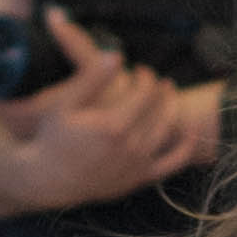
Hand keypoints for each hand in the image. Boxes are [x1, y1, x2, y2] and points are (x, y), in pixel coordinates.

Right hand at [0, 11, 213, 205]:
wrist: (48, 181)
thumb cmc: (52, 138)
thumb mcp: (64, 104)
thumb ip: (92, 78)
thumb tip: (116, 55)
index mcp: (113, 126)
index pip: (145, 92)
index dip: (146, 77)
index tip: (140, 70)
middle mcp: (130, 148)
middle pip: (160, 109)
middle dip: (160, 90)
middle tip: (156, 81)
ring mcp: (137, 165)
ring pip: (168, 131)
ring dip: (172, 109)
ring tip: (167, 96)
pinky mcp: (140, 179)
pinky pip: (174, 163)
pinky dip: (186, 146)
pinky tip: (188, 130)